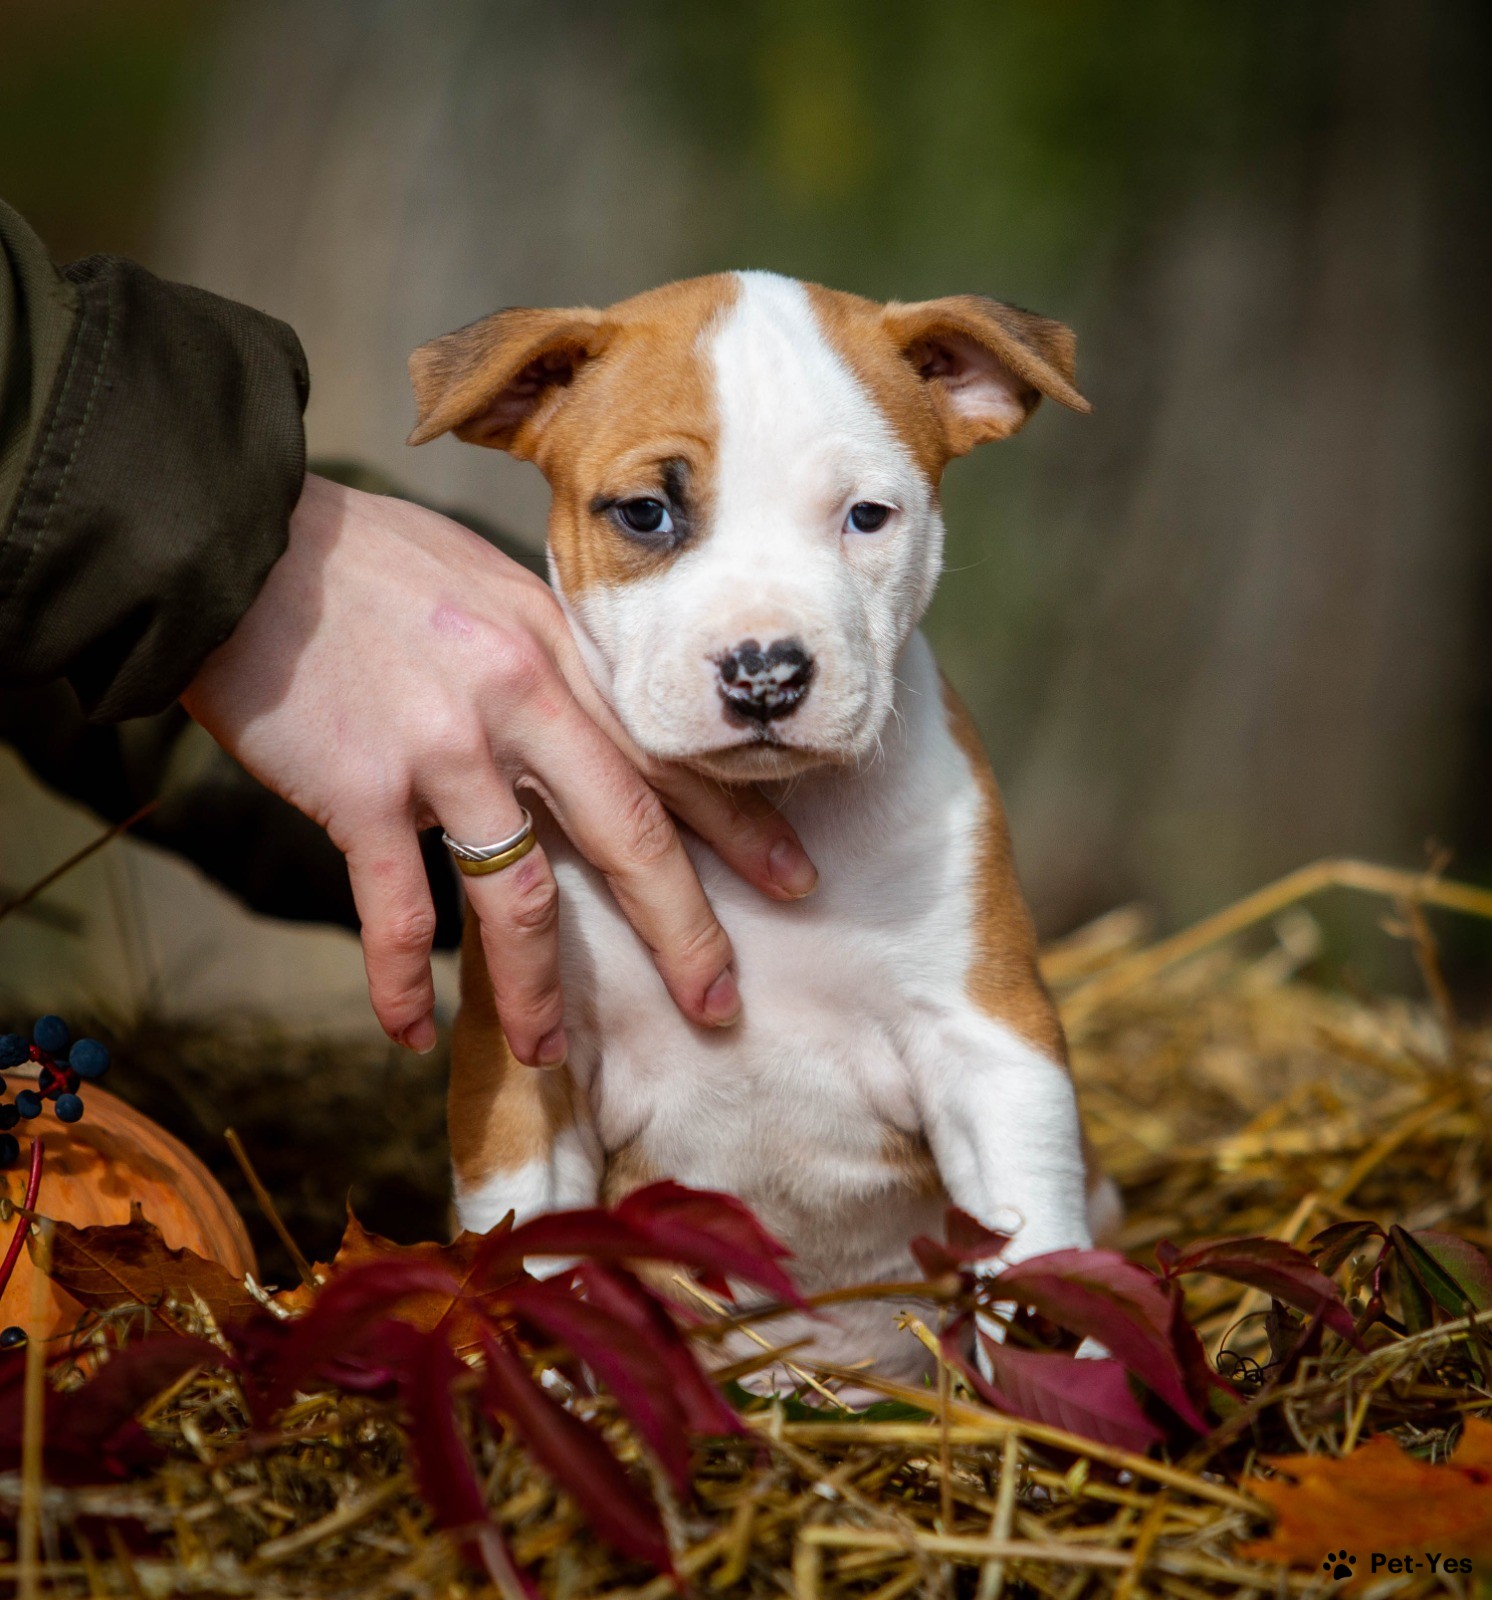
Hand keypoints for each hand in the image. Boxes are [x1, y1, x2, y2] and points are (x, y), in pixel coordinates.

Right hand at [181, 474, 816, 1061]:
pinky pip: (396, 909)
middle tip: (720, 1003)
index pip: (670, 754)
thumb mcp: (488, 590)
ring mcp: (443, 749)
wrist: (240, 549)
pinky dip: (401, 980)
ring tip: (553, 1052)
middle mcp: (521, 701)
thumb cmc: (367, 565)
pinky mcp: (360, 789)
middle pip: (630, 832)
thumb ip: (546, 661)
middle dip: (684, 929)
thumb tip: (588, 725)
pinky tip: (409, 1033)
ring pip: (522, 895)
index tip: (795, 880)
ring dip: (541, 988)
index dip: (740, 826)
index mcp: (559, 653)